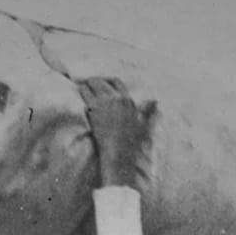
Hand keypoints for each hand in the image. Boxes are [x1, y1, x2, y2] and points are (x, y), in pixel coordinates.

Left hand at [75, 76, 153, 190]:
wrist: (119, 153)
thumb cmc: (132, 144)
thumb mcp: (144, 125)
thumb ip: (149, 112)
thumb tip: (155, 101)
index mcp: (128, 100)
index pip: (116, 81)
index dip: (108, 82)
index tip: (103, 87)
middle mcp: (117, 98)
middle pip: (102, 81)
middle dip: (95, 82)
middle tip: (90, 88)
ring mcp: (105, 101)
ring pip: (92, 83)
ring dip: (87, 86)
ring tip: (84, 90)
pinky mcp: (93, 107)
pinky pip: (84, 91)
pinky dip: (81, 91)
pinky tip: (80, 96)